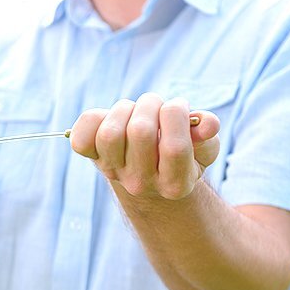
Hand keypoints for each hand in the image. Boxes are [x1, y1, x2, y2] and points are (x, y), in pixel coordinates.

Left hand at [69, 93, 219, 199]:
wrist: (149, 178)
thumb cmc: (180, 154)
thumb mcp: (203, 148)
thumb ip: (207, 135)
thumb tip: (208, 124)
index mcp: (175, 183)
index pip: (174, 146)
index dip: (177, 114)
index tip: (178, 106)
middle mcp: (140, 183)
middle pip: (140, 132)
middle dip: (151, 105)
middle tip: (156, 106)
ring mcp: (114, 172)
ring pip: (110, 133)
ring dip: (125, 109)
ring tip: (136, 111)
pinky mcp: (92, 159)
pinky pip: (81, 137)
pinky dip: (94, 119)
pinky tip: (111, 119)